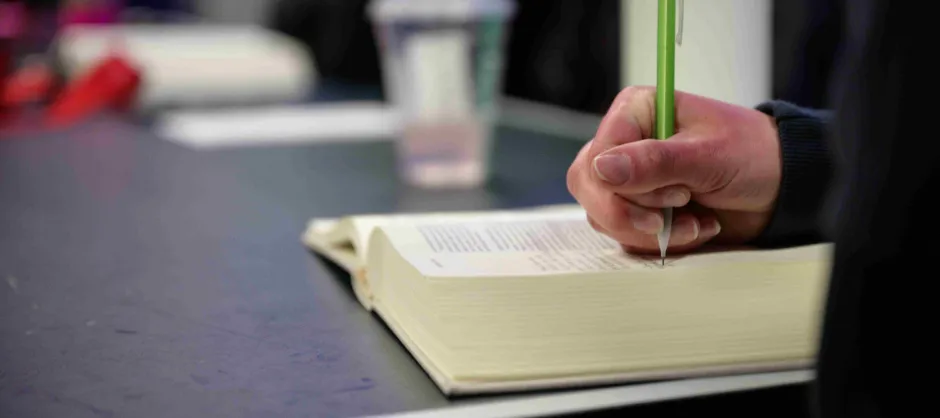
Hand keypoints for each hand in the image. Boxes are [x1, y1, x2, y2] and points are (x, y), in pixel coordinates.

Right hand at [567, 86, 781, 253]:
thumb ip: (655, 162)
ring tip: (695, 221)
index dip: (622, 187)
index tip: (672, 198)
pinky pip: (625, 234)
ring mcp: (630, 179)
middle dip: (628, 214)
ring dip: (650, 231)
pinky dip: (660, 241)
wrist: (781, 188)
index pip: (596, 156)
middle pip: (589, 187)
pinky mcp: (640, 209)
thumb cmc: (753, 155)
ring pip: (603, 215)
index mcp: (636, 112)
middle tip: (669, 220)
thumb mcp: (708, 155)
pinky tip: (695, 226)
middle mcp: (626, 143)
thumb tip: (602, 169)